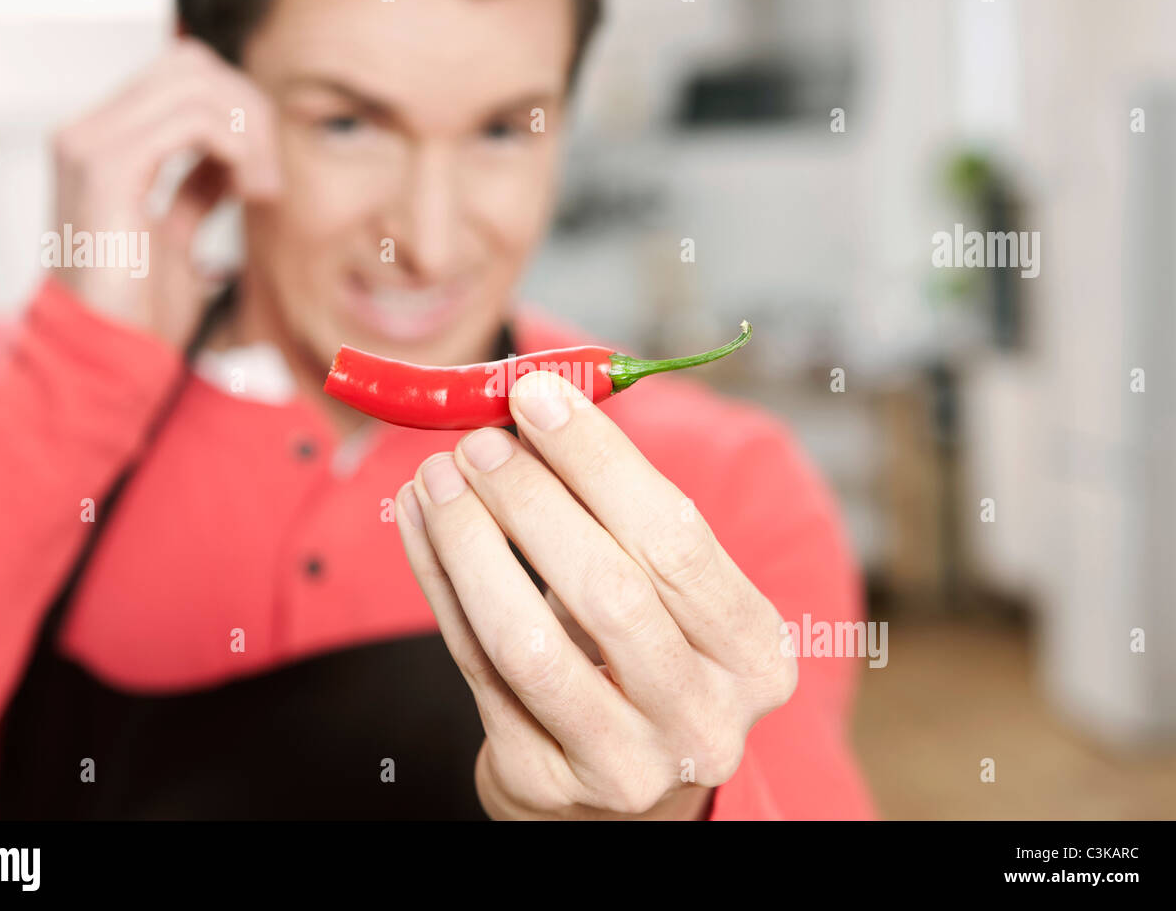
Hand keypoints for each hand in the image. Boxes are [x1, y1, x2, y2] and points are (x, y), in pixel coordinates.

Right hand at [48, 38, 280, 346]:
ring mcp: (90, 144)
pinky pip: (193, 119)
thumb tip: (235, 153)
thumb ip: (196, 187)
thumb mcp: (177, 237)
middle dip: (249, 111)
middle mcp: (87, 133)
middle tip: (270, 178)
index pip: (180, 77)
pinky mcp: (107, 167)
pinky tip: (250, 191)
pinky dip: (239, 146)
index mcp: (100, 145)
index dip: (236, 111)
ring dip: (250, 131)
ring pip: (196, 82)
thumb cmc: (140, 314)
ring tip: (263, 190)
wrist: (106, 358)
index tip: (262, 172)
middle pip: (192, 66)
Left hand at [394, 370, 797, 819]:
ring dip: (470, 544)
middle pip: (608, 591)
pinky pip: (474, 668)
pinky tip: (421, 524)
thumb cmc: (646, 653)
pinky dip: (439, 585)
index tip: (537, 394)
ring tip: (435, 478)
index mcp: (755, 653)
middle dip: (530, 499)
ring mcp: (625, 765)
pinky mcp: (543, 782)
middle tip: (478, 439)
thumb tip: (532, 411)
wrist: (621, 779)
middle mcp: (705, 720)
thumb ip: (615, 513)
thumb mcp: (663, 590)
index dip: (599, 461)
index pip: (676, 539)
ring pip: (528, 643)